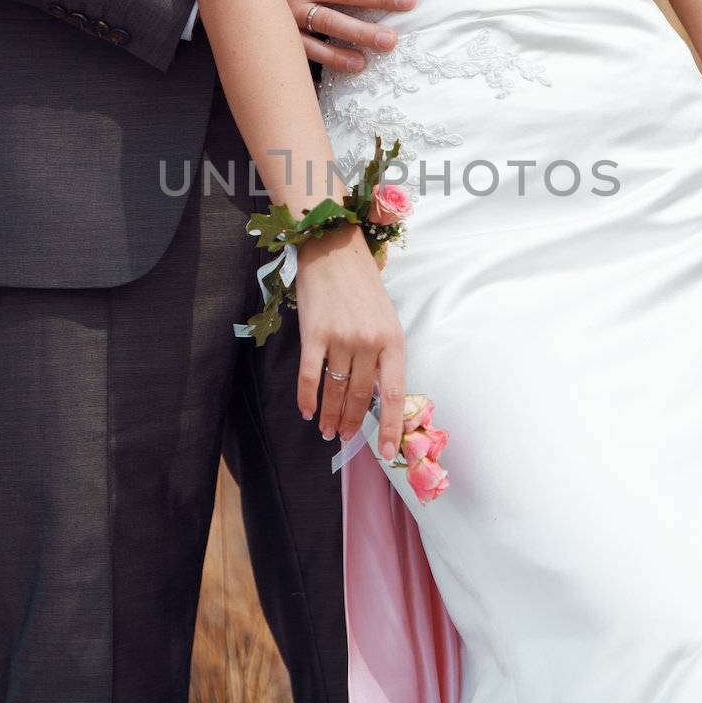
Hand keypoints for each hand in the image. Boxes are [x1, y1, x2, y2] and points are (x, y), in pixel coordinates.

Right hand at [294, 225, 407, 459]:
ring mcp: (341, 338)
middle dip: (351, 423)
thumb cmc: (362, 287)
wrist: (334, 250)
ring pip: (336, 389)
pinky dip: (307, 398)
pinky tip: (306, 411)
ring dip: (330, 415)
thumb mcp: (385, 319)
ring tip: (327, 431)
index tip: (386, 452)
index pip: (394, 394)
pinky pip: (310, 376)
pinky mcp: (314, 333)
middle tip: (344, 438)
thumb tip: (378, 394)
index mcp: (393, 340)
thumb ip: (383, 354)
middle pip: (361, 396)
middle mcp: (369, 342)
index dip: (390, 428)